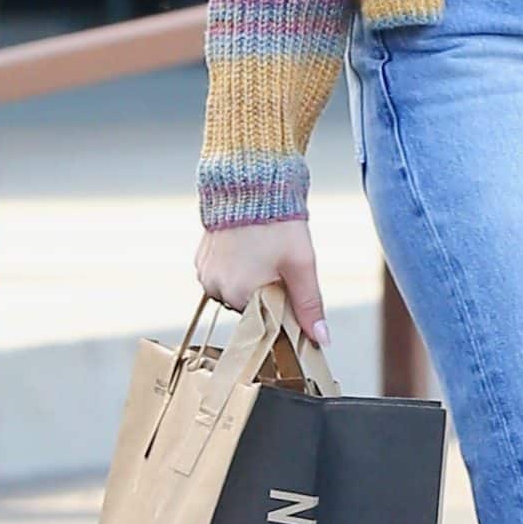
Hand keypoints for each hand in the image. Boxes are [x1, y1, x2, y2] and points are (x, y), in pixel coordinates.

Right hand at [193, 215, 329, 345]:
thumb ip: (308, 305)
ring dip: (249, 281)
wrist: (250, 185)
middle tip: (278, 264)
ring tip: (262, 253)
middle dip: (265, 292)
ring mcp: (205, 273)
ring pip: (234, 292)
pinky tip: (248, 249)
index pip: (264, 321)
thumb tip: (321, 338)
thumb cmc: (277, 223)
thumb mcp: (301, 266)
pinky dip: (235, 268)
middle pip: (248, 307)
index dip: (281, 306)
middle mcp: (216, 288)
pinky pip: (221, 276)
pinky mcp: (201, 259)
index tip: (288, 286)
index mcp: (240, 294)